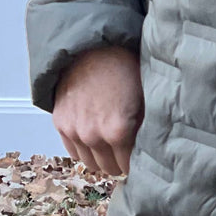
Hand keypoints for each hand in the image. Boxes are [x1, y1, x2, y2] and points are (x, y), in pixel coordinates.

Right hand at [52, 45, 143, 176]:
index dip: (137, 162)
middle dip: (119, 161)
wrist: (91, 46)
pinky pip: (73, 151)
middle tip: (127, 149)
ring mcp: (73, 131)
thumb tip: (156, 148)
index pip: (129, 166)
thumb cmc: (123, 68)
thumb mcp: (146, 98)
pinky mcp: (60, 123)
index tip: (142, 157)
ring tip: (111, 144)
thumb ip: (148, 128)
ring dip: (101, 157)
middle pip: (109, 168)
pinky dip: (84, 148)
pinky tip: (95, 136)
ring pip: (90, 163)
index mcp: (118, 132)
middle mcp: (93, 136)